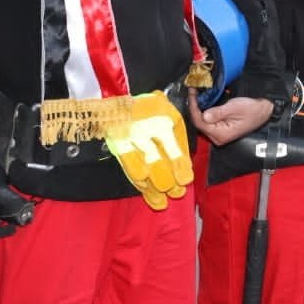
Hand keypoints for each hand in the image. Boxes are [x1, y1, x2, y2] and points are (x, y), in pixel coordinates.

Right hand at [105, 92, 193, 209]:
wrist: (122, 101)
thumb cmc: (153, 110)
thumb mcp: (171, 118)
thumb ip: (178, 139)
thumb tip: (184, 164)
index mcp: (160, 122)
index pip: (171, 148)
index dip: (178, 165)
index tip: (185, 180)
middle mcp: (143, 132)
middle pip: (155, 161)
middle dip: (167, 180)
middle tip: (176, 193)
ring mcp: (129, 140)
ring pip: (140, 168)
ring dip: (151, 187)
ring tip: (161, 202)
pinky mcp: (118, 146)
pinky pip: (128, 167)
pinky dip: (136, 181)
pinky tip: (144, 190)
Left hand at [188, 90, 273, 146]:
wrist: (264, 110)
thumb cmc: (253, 110)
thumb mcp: (235, 108)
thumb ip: (218, 112)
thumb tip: (204, 115)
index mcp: (221, 134)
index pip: (200, 122)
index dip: (193, 108)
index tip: (191, 95)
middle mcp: (218, 137)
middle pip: (199, 123)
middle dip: (194, 107)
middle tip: (192, 92)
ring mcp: (219, 134)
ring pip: (202, 121)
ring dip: (198, 108)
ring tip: (195, 95)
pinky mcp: (221, 129)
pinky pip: (208, 120)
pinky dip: (204, 110)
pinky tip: (202, 101)